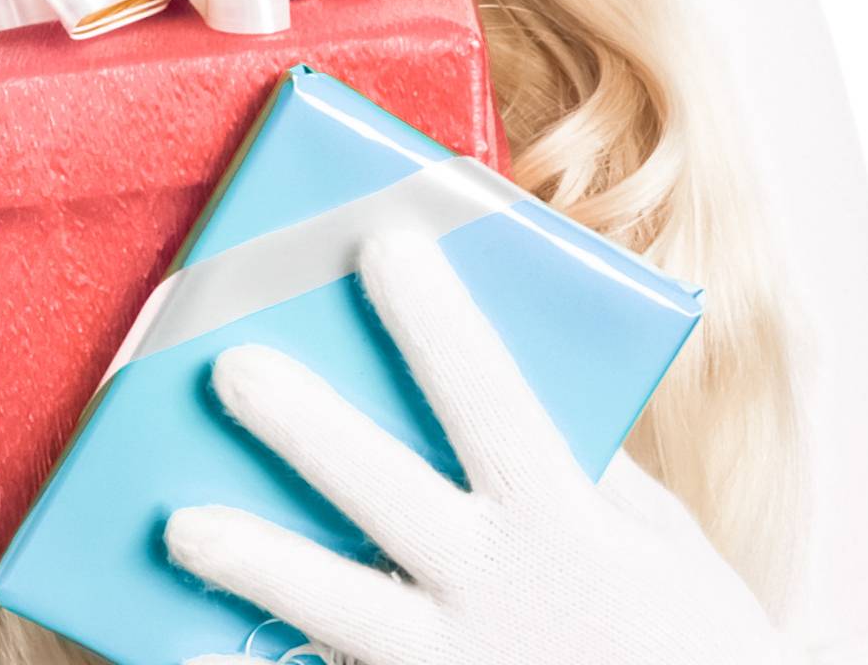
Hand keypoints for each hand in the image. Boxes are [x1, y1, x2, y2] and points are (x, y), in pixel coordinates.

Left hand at [165, 232, 800, 664]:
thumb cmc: (689, 642)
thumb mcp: (664, 544)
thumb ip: (591, 470)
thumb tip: (526, 386)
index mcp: (564, 522)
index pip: (490, 398)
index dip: (436, 320)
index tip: (383, 243)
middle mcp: (499, 592)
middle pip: (386, 493)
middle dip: (307, 429)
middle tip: (232, 367)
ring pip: (338, 606)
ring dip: (257, 560)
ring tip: (179, 525)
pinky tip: (190, 649)